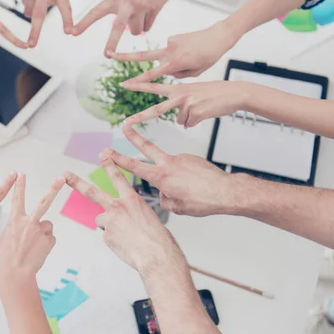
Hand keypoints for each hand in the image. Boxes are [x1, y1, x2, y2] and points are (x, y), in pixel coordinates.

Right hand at [0, 174, 63, 284]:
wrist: (14, 275)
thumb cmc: (5, 261)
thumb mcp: (3, 240)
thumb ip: (14, 229)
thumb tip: (22, 228)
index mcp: (14, 221)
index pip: (17, 198)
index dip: (19, 185)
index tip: (21, 174)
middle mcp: (28, 222)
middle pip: (44, 201)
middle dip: (53, 188)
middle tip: (61, 178)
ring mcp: (40, 231)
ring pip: (47, 226)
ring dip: (42, 233)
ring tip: (33, 246)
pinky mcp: (49, 240)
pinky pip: (49, 239)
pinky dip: (45, 244)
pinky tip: (38, 252)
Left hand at [64, 156, 184, 274]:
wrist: (156, 255)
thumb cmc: (157, 238)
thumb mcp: (148, 216)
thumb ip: (132, 212)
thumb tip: (122, 218)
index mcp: (131, 199)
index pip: (117, 177)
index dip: (109, 165)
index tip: (103, 155)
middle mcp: (118, 207)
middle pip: (92, 192)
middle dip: (77, 182)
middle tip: (65, 175)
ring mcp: (110, 221)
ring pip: (102, 220)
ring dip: (110, 225)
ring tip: (126, 235)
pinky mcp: (106, 236)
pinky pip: (108, 236)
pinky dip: (115, 240)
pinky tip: (126, 244)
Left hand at [73, 0, 179, 56]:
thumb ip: (122, 7)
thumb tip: (127, 29)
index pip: (95, 12)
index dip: (83, 24)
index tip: (72, 33)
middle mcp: (126, 3)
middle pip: (118, 28)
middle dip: (112, 43)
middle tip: (107, 55)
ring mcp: (141, 6)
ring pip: (136, 31)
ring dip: (137, 28)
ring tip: (140, 13)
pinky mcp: (154, 8)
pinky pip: (148, 26)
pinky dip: (148, 23)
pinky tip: (150, 10)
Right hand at [106, 126, 236, 216]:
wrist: (226, 191)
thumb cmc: (202, 201)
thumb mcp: (177, 207)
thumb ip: (164, 199)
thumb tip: (164, 193)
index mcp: (161, 176)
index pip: (134, 166)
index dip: (118, 159)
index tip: (107, 152)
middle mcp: (169, 164)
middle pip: (146, 147)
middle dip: (134, 136)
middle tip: (124, 126)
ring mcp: (182, 158)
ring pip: (169, 167)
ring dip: (173, 177)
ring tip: (190, 192)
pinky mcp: (192, 158)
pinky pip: (183, 168)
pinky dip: (185, 177)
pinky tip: (196, 186)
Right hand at [113, 22, 238, 81]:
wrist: (219, 36)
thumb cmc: (209, 56)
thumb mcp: (195, 72)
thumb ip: (177, 74)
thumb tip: (166, 71)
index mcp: (176, 62)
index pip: (152, 74)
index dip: (137, 80)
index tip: (125, 83)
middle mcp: (169, 51)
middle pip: (143, 56)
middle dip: (126, 56)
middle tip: (110, 54)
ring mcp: (170, 42)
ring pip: (164, 57)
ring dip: (174, 61)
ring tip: (194, 56)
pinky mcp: (173, 37)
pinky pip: (171, 51)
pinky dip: (178, 54)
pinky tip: (191, 50)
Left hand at [122, 80, 252, 127]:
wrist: (234, 93)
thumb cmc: (214, 93)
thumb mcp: (194, 93)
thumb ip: (182, 104)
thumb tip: (180, 122)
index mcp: (177, 87)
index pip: (153, 86)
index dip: (138, 85)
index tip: (123, 84)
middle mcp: (180, 94)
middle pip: (156, 109)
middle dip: (140, 117)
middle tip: (125, 124)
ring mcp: (188, 104)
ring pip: (180, 121)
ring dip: (190, 119)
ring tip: (202, 108)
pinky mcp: (196, 113)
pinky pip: (190, 124)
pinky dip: (197, 121)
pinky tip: (206, 112)